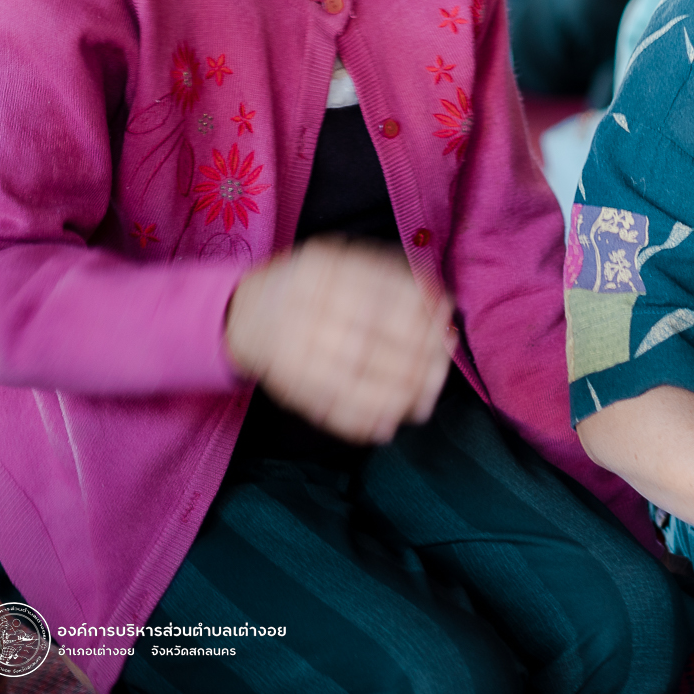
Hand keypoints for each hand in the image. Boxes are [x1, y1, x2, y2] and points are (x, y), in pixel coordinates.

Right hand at [224, 236, 455, 443]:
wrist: (247, 309)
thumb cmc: (318, 287)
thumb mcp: (351, 267)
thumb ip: (398, 282)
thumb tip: (444, 304)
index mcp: (324, 266)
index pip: (383, 295)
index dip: (422, 321)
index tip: (447, 337)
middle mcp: (301, 302)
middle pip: (367, 339)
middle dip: (411, 365)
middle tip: (437, 380)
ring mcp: (285, 341)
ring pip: (345, 376)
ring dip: (389, 398)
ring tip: (419, 407)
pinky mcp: (278, 377)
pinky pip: (320, 402)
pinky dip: (354, 419)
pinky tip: (382, 427)